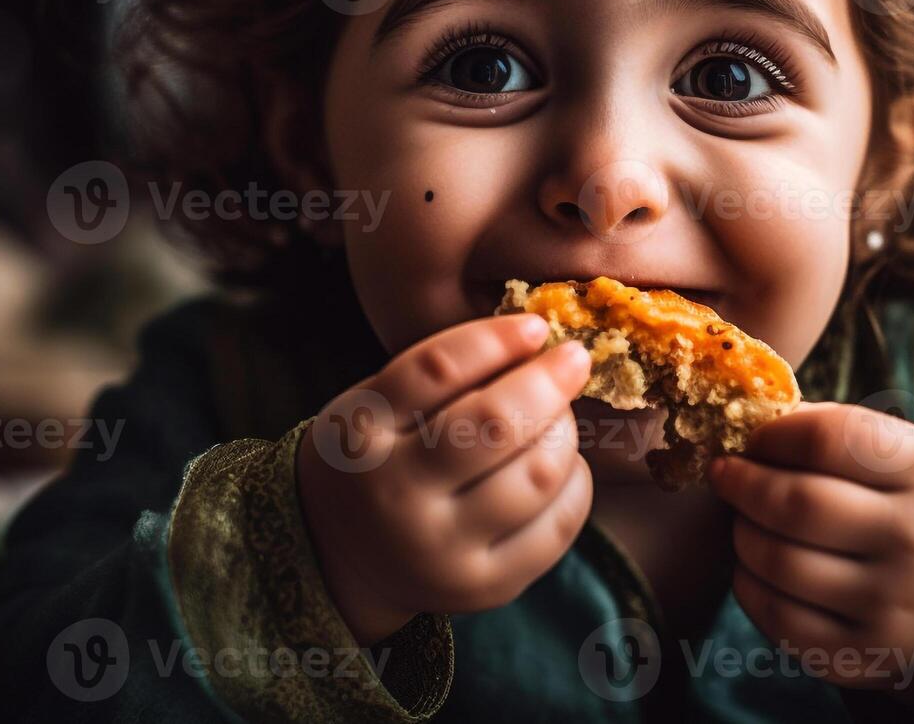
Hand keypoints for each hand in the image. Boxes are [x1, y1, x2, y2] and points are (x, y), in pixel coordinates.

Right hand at [297, 314, 592, 645]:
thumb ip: (439, 373)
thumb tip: (538, 338)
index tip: (535, 326)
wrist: (340, 556)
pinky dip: (573, 480)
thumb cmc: (374, 457)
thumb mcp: (376, 405)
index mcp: (362, 435)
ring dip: (563, 431)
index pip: (436, 370)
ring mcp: (442, 551)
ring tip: (556, 417)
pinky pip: (559, 523)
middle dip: (548, 383)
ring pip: (538, 473)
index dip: (496, 340)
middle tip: (572, 360)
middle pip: (495, 425)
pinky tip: (558, 465)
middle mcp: (396, 497)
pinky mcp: (486, 587)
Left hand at [708, 403, 913, 700]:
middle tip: (724, 475)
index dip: (771, 435)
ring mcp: (891, 603)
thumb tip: (748, 423)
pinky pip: (778, 618)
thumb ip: (833, 431)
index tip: (752, 439)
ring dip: (741, 534)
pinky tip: (754, 568)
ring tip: (742, 521)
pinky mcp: (864, 653)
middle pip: (795, 504)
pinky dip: (748, 585)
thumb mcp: (904, 452)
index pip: (826, 439)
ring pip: (778, 562)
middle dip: (742, 485)